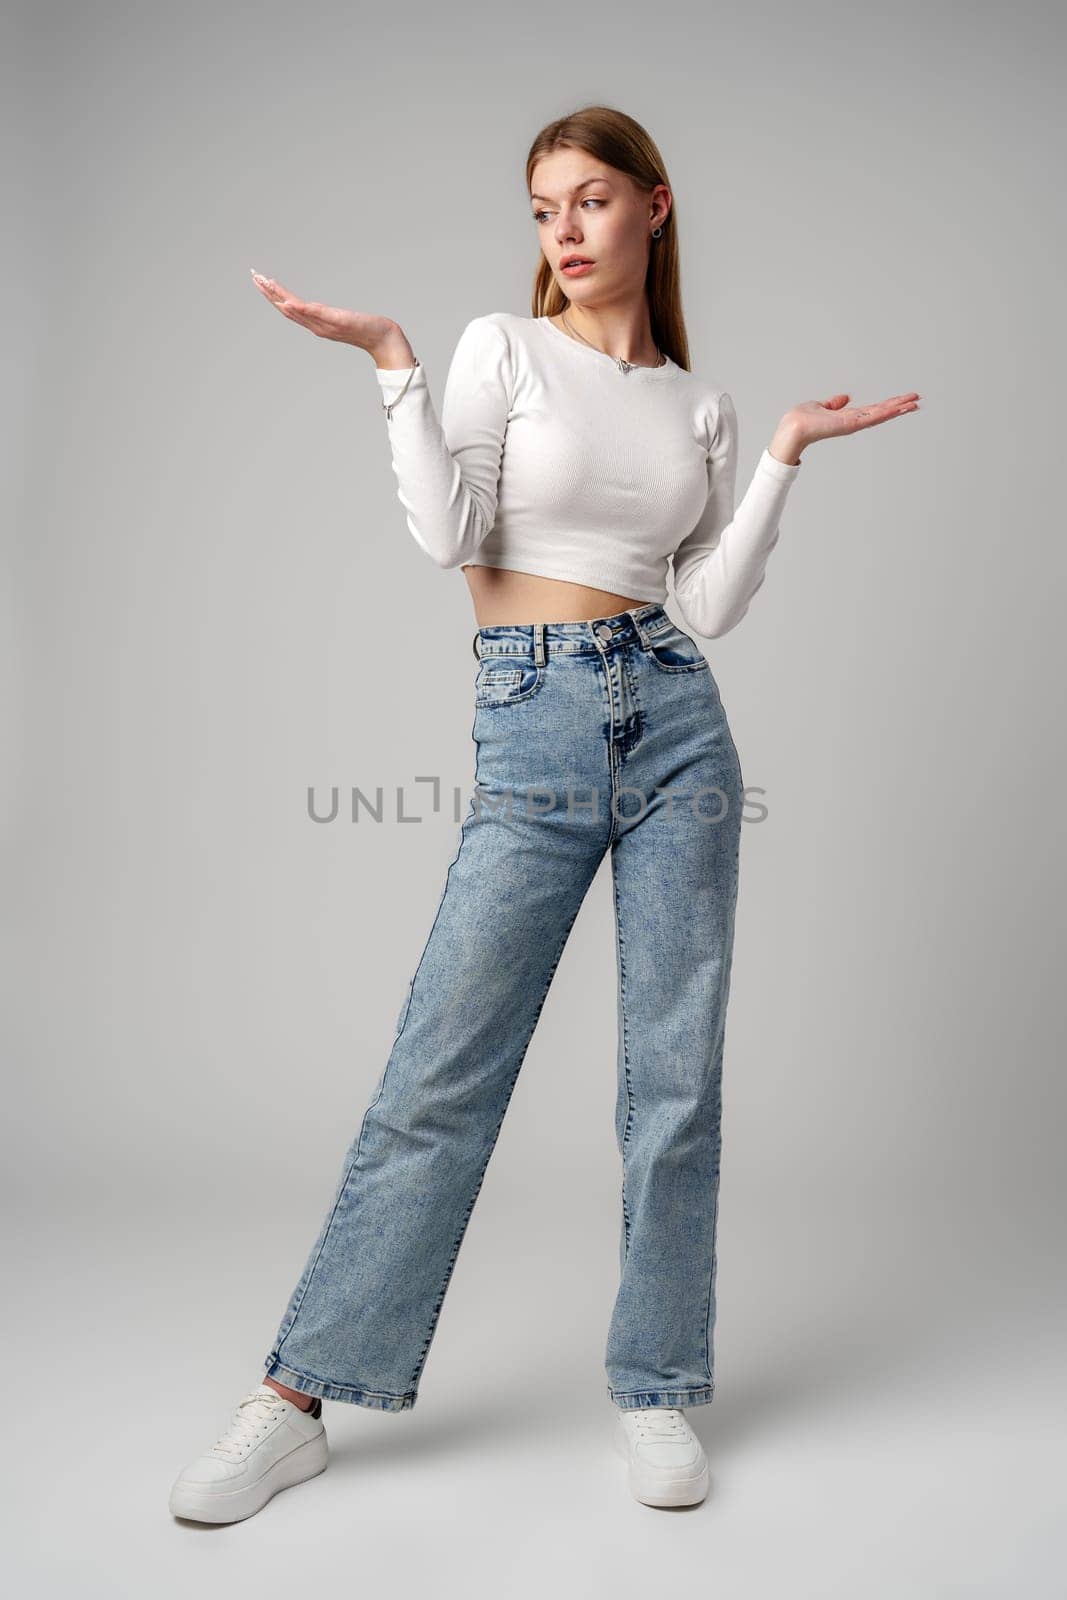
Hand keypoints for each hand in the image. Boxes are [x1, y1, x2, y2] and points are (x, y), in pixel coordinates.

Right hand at [249, 270, 414, 366]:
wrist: (384, 340)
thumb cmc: (367, 329)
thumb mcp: (342, 320)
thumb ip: (328, 316)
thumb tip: (316, 310)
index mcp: (316, 323)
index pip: (288, 308)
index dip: (272, 295)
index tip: (259, 280)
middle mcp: (316, 326)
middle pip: (286, 308)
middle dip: (268, 292)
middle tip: (254, 276)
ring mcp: (325, 324)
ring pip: (296, 310)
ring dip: (278, 297)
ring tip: (264, 282)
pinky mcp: (336, 322)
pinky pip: (314, 315)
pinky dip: (299, 309)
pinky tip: (287, 301)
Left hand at [769, 391, 920, 464]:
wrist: (794, 426)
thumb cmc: (803, 419)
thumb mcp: (822, 406)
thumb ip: (834, 404)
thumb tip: (843, 398)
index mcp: (849, 416)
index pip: (874, 409)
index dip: (889, 405)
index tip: (904, 400)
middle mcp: (854, 421)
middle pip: (882, 412)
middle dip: (900, 406)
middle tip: (918, 401)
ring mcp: (854, 423)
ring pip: (881, 414)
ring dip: (898, 409)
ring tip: (915, 403)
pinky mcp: (851, 424)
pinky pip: (872, 417)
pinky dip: (886, 412)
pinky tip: (898, 408)